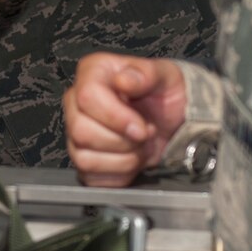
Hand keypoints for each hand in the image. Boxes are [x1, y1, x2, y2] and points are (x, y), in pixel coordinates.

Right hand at [63, 53, 188, 186]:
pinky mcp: (84, 159)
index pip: (87, 97)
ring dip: (123, 159)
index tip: (141, 126)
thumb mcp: (166, 76)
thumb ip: (146, 74)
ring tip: (140, 146)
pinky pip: (91, 177)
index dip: (116, 117)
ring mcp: (77, 132)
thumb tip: (123, 80)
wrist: (174, 119)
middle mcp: (78, 102)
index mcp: (93, 73)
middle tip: (144, 134)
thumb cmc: (166, 93)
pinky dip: (119, 174)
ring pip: (84, 158)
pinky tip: (132, 159)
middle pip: (81, 131)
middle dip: (122, 141)